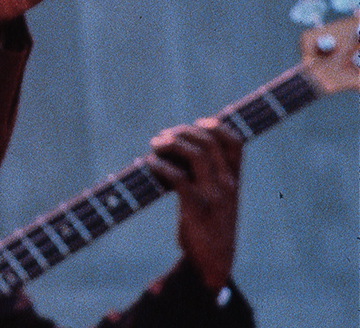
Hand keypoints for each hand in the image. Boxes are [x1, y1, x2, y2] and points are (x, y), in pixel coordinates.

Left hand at [150, 118, 243, 290]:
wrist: (213, 262)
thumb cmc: (209, 225)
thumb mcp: (218, 197)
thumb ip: (208, 174)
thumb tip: (178, 145)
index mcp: (235, 180)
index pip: (235, 142)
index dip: (216, 126)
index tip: (196, 124)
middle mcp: (228, 184)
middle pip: (208, 142)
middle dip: (181, 132)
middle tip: (162, 138)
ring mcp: (215, 196)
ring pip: (196, 155)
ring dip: (170, 144)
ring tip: (154, 146)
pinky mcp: (197, 209)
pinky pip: (179, 178)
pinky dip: (161, 166)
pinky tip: (150, 165)